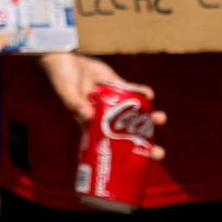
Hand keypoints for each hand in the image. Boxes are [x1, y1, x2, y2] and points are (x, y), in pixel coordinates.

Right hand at [37, 54, 166, 157]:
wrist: (64, 57)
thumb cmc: (61, 78)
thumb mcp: (65, 91)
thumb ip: (73, 102)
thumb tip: (87, 116)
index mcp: (93, 127)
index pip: (112, 148)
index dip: (127, 158)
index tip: (142, 164)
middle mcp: (105, 118)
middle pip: (128, 137)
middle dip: (146, 145)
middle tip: (158, 153)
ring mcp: (113, 103)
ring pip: (134, 116)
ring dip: (149, 119)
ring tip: (160, 118)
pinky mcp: (116, 86)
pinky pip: (132, 91)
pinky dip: (142, 92)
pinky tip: (149, 93)